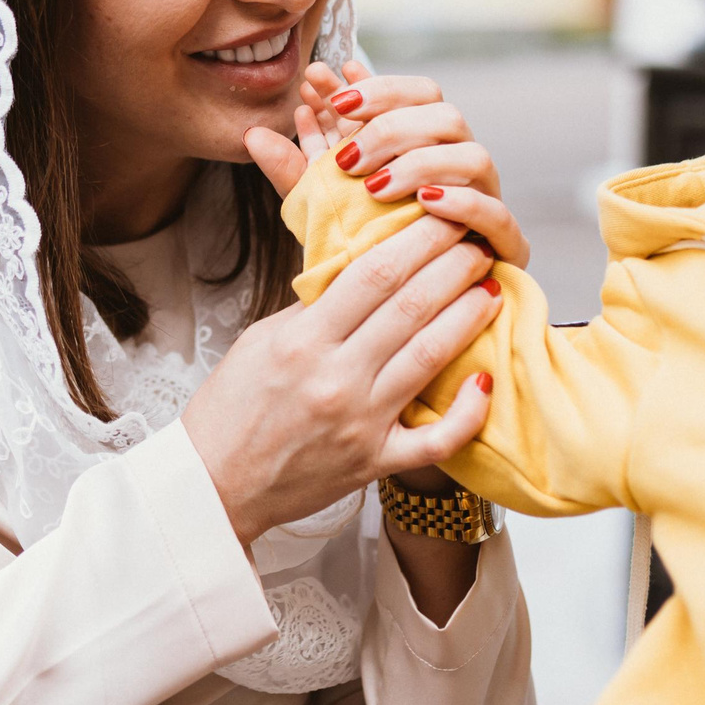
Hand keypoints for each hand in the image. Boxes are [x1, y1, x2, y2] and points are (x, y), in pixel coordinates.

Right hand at [182, 213, 500, 545]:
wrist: (214, 484)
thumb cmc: (231, 410)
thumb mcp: (260, 341)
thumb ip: (313, 307)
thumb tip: (361, 271)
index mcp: (302, 341)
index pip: (373, 273)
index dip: (418, 240)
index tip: (442, 220)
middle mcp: (335, 378)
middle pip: (410, 306)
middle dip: (452, 267)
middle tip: (477, 243)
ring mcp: (359, 423)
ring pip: (430, 357)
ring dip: (468, 317)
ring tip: (490, 288)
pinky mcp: (374, 462)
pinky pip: (436, 440)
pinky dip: (467, 412)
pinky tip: (486, 380)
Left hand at [245, 61, 529, 266]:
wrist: (410, 328)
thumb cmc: (369, 261)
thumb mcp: (323, 211)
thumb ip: (295, 173)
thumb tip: (251, 134)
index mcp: (424, 147)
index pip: (414, 93)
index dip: (376, 86)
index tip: (328, 93)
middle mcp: (458, 167)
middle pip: (444, 114)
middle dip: (390, 126)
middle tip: (344, 157)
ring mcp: (484, 203)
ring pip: (473, 155)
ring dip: (421, 163)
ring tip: (376, 186)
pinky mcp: (504, 247)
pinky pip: (496, 214)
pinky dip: (461, 204)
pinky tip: (425, 203)